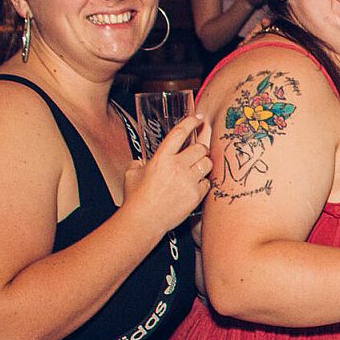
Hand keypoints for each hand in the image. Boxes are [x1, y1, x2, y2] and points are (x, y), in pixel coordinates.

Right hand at [123, 113, 210, 227]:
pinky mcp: (196, 195)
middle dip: (200, 148)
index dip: (190, 122)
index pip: (180, 133)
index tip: (197, 118)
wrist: (143, 220)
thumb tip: (143, 161)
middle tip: (197, 151)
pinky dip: (203, 182)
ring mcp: (188, 181)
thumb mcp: (132, 173)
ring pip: (207, 163)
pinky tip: (194, 185)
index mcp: (161, 158)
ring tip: (197, 167)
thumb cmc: (136, 198)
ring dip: (204, 163)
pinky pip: (207, 182)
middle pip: (201, 148)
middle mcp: (177, 167)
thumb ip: (139, 162)